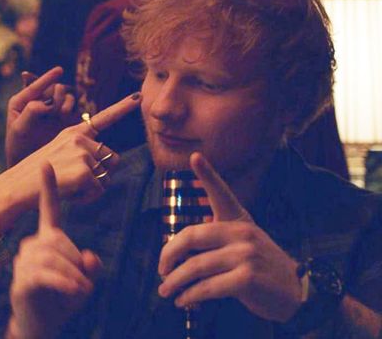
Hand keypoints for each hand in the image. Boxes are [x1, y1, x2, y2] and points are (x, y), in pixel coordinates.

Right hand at [0, 92, 139, 231]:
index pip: (103, 117)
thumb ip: (82, 152)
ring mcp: (83, 154)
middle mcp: (80, 139)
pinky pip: (98, 191)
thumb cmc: (37, 174)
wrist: (18, 186)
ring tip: (71, 188)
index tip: (138, 95)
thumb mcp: (58, 154)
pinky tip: (70, 195)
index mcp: (74, 132)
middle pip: (112, 159)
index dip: (123, 107)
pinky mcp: (85, 172)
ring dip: (94, 189)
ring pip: (106, 177)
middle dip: (102, 174)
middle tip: (79, 183)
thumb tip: (108, 162)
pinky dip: (87, 198)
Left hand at [6, 67, 78, 166]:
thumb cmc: (18, 147)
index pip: (35, 85)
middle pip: (53, 88)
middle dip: (57, 95)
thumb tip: (47, 104)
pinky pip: (72, 108)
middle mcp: (37, 102)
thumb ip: (30, 111)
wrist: (28, 165)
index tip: (59, 70)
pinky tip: (67, 116)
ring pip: (65, 96)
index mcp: (21, 101)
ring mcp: (51, 111)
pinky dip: (71, 109)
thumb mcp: (19, 129)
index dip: (47, 77)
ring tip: (62, 114)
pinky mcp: (63, 120)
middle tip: (56, 109)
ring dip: (65, 102)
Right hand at [8, 163, 101, 338]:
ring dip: (73, 274)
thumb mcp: (85, 281)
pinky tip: (74, 291)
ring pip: (51, 257)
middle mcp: (32, 246)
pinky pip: (44, 275)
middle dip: (76, 260)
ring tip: (82, 290)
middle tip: (86, 281)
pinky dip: (64, 282)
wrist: (41, 325)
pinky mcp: (20, 282)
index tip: (46, 163)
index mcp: (47, 239)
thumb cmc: (62, 299)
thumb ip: (91, 268)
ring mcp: (23, 264)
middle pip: (57, 240)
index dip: (48, 187)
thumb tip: (91, 258)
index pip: (48, 209)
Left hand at [157, 152, 302, 321]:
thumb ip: (214, 242)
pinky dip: (191, 296)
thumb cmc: (261, 268)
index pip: (221, 194)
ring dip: (175, 282)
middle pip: (191, 237)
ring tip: (166, 291)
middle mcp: (242, 233)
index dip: (208, 174)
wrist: (297, 293)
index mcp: (239, 221)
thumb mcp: (242, 246)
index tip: (195, 157)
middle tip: (161, 270)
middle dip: (169, 254)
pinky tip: (184, 301)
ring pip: (196, 266)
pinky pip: (207, 287)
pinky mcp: (248, 279)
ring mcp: (246, 255)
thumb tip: (176, 252)